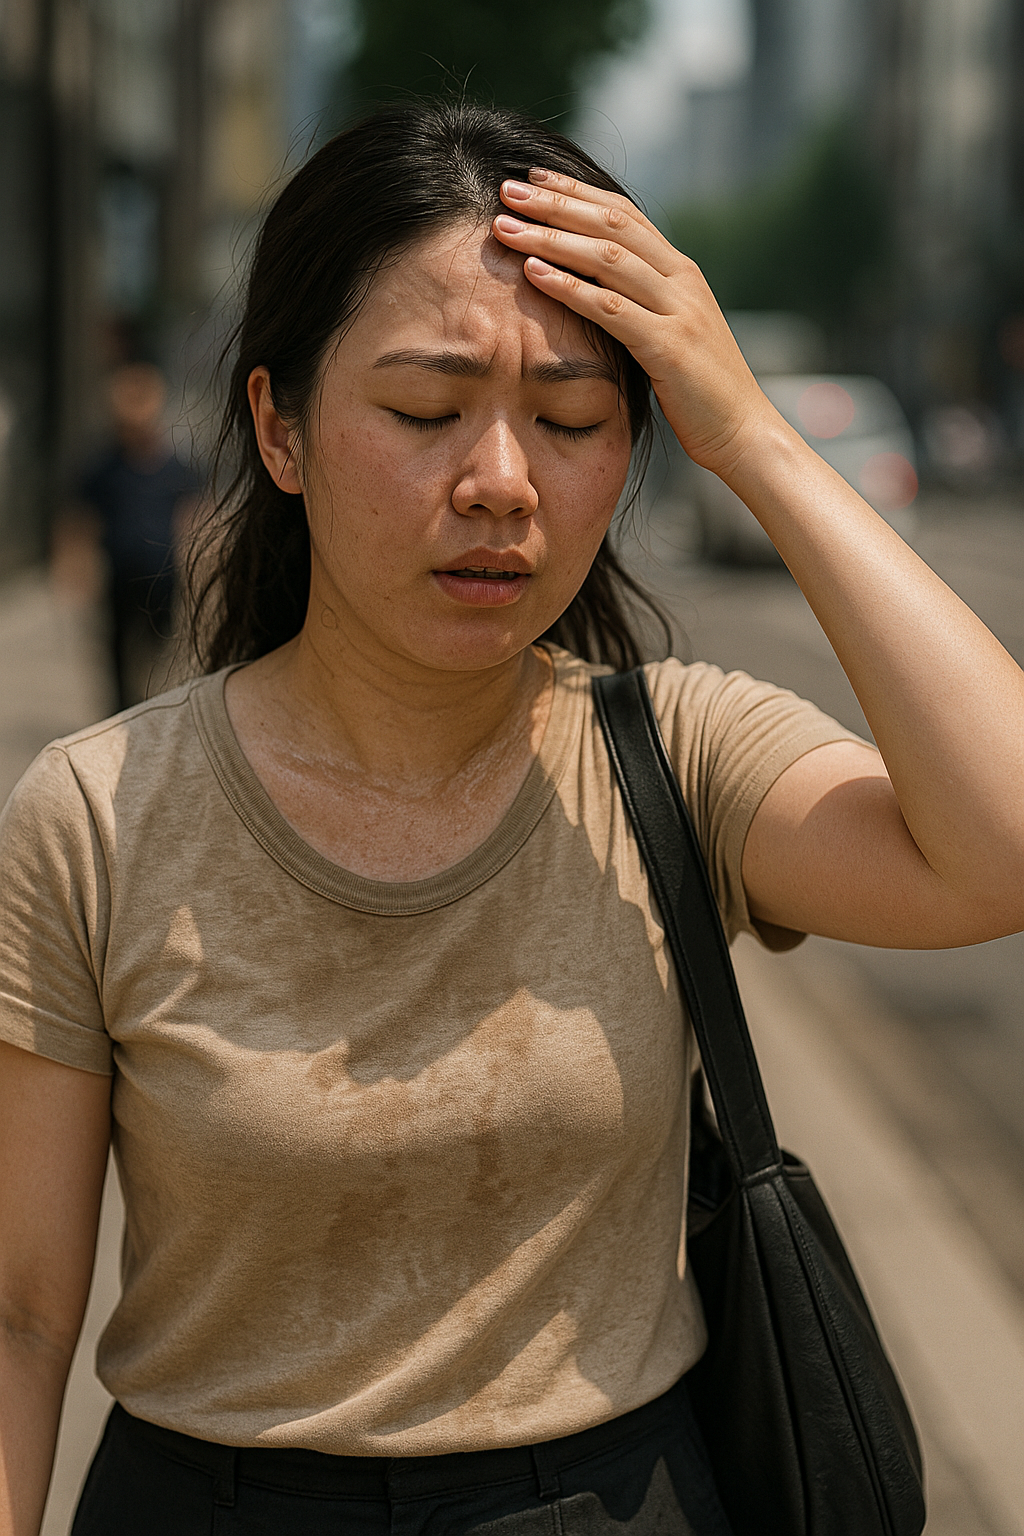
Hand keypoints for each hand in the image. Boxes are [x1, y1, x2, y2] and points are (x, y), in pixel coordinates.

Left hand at [492, 169, 774, 477]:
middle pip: (612, 224)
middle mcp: (682, 280)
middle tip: (508, 191)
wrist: (743, 431)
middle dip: (556, 204)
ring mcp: (678, 310)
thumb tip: (595, 287)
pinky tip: (533, 274)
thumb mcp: (671, 334)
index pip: (624, 214)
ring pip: (608, 258)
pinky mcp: (669, 348)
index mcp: (681, 272)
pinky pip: (611, 309)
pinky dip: (569, 287)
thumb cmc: (699, 392)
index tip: (534, 178)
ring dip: (551, 239)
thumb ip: (641, 305)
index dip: (577, 192)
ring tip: (506, 228)